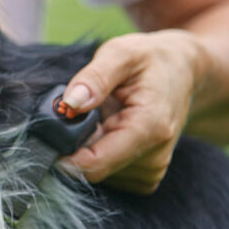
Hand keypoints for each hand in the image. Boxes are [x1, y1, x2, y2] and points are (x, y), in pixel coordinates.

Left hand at [59, 30, 208, 193]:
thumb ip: (95, 77)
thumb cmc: (151, 59)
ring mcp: (151, 171)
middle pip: (92, 170)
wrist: (184, 71)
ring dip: (86, 149)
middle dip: (73, 146)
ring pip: (97, 174)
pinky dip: (97, 154)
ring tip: (98, 117)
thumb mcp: (121, 52)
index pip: (95, 164)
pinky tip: (105, 130)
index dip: (62, 156)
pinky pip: (107, 174)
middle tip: (75, 113)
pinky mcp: (146, 176)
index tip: (44, 135)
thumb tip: (69, 104)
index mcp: (149, 129)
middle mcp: (154, 158)